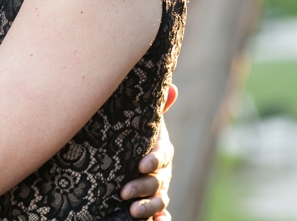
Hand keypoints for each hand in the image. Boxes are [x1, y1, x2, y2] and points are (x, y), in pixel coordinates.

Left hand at [122, 84, 175, 219]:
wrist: (123, 158)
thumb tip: (173, 88)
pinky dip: (160, 220)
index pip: (162, 156)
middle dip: (142, 187)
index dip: (154, 160)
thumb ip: (155, 108)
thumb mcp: (140, 123)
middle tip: (124, 192)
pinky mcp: (152, 206)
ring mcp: (158, 190)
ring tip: (133, 212)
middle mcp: (162, 172)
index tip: (141, 164)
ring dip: (150, 207)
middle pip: (158, 181)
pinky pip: (161, 215)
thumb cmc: (131, 135)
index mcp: (160, 151)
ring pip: (159, 201)